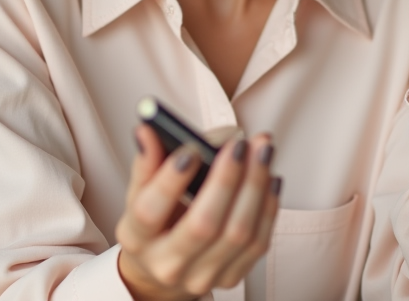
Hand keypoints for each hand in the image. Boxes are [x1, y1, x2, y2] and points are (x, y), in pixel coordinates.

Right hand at [115, 125, 279, 300]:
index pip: (150, 212)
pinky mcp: (230, 278)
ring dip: (255, 186)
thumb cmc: (154, 223)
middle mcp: (168, 264)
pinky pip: (257, 244)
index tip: (191, 149)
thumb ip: (147, 162)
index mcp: (138, 240)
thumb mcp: (140, 193)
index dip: (170, 180)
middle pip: (203, 225)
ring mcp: (201, 276)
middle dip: (226, 179)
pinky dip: (267, 206)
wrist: (163, 268)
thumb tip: (148, 130)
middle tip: (240, 144)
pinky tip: (270, 178)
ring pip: (238, 233)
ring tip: (262, 152)